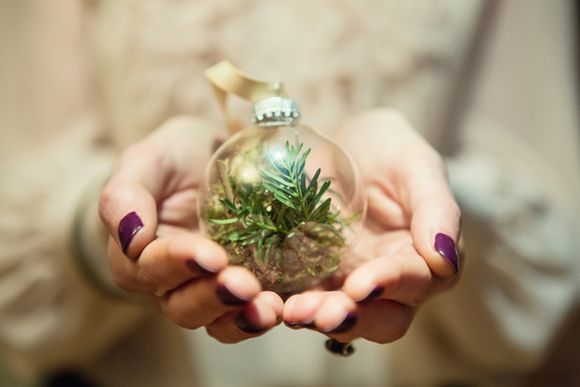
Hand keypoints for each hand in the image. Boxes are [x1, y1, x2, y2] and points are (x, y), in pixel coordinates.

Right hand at [98, 116, 282, 342]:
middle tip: (244, 285)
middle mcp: (172, 283)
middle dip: (214, 298)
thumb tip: (130, 239)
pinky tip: (285, 306)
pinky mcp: (244, 293)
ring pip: (217, 321)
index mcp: (139, 256)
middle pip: (184, 306)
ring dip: (242, 318)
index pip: (151, 269)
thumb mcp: (148, 161)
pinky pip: (249, 315)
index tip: (210, 255)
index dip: (179, 263)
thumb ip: (125, 194)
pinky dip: (263, 316)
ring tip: (269, 307)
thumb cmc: (176, 158)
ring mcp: (209, 291)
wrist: (216, 155)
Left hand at [283, 108, 461, 343]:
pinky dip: (287, 304)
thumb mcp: (416, 165)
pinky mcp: (311, 276)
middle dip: (354, 319)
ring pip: (340, 316)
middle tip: (324, 314)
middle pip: (381, 318)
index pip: (416, 281)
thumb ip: (436, 208)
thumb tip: (445, 260)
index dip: (391, 285)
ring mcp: (346, 281)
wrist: (341, 142)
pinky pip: (301, 297)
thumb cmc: (387, 149)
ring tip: (294, 312)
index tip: (363, 284)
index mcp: (422, 257)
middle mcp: (387, 280)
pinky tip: (270, 300)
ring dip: (318, 318)